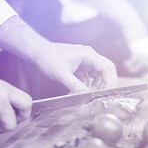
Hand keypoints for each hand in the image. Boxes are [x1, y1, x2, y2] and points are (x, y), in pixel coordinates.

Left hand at [0, 16, 117, 92]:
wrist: (39, 52)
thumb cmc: (48, 58)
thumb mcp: (61, 74)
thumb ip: (74, 85)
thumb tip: (86, 95)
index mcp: (87, 54)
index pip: (105, 67)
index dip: (108, 80)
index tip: (106, 92)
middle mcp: (89, 55)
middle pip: (106, 68)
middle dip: (107, 81)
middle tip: (104, 93)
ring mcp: (85, 60)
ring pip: (100, 72)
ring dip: (98, 83)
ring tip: (91, 92)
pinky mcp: (81, 65)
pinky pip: (91, 75)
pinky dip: (90, 83)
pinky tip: (84, 89)